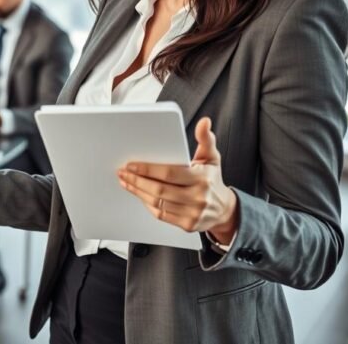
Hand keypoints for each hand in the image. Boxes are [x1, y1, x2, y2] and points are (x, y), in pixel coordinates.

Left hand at [117, 117, 238, 242]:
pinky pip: (161, 214)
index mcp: (202, 179)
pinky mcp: (187, 225)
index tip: (131, 164)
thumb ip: (205, 139)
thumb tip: (204, 122)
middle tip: (122, 172)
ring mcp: (193, 214)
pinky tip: (139, 194)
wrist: (225, 210)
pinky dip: (146, 204)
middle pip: (159, 190)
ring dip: (137, 191)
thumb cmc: (212, 180)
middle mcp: (198, 197)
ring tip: (126, 181)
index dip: (147, 169)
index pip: (169, 173)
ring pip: (157, 203)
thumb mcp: (212, 158)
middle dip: (137, 180)